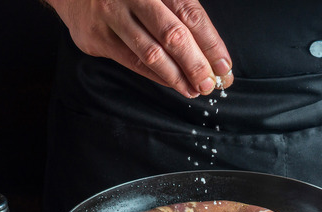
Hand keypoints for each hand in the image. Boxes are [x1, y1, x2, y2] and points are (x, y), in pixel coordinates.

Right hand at [45, 0, 233, 97]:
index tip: (224, 65)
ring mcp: (111, 15)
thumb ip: (181, 13)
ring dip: (176, 76)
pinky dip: (155, 75)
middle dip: (196, 64)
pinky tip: (171, 83)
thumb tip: (211, 53)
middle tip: (209, 83)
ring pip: (151, 53)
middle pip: (172, 34)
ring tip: (193, 89)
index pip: (190, 14)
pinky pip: (132, 61)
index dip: (210, 43)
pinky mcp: (97, 37)